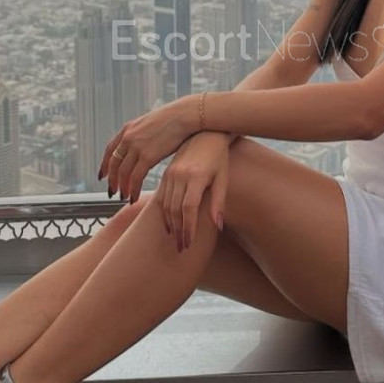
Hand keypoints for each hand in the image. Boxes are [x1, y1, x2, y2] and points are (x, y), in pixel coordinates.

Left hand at [99, 99, 194, 203]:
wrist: (184, 115)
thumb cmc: (173, 119)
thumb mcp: (150, 123)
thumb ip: (142, 134)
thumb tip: (143, 142)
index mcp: (127, 129)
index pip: (110, 150)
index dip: (104, 165)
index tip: (103, 176)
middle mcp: (128, 138)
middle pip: (114, 164)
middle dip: (112, 180)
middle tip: (112, 192)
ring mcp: (136, 147)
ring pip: (123, 173)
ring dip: (122, 187)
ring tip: (124, 197)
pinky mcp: (148, 156)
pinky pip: (135, 178)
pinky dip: (133, 190)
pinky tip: (134, 197)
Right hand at [158, 132, 230, 252]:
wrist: (205, 134)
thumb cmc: (218, 158)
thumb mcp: (222, 179)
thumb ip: (218, 202)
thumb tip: (217, 227)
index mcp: (195, 177)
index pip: (188, 209)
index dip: (188, 228)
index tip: (189, 243)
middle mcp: (180, 175)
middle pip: (174, 209)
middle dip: (178, 231)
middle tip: (182, 248)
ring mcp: (171, 173)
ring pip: (165, 205)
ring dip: (170, 224)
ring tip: (176, 239)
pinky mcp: (166, 173)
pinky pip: (161, 197)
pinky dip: (163, 212)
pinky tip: (169, 224)